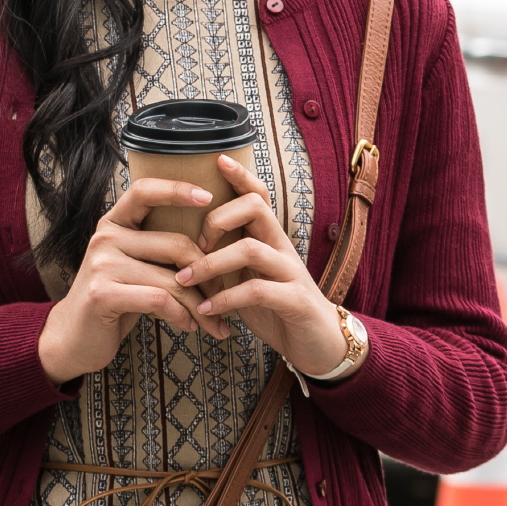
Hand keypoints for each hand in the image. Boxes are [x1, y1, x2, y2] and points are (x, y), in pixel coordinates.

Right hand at [36, 179, 223, 384]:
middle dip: (208, 272)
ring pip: (172, 278)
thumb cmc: (115, 298)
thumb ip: (156, 248)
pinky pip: (159, 299)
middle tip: (223, 293)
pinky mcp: (102, 293)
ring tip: (211, 320)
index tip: (209, 196)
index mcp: (114, 223)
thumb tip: (212, 239)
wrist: (73, 337)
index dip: (177, 189)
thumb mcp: (132, 265)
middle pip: (175, 243)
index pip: (144, 191)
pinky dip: (181, 315)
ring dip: (199, 304)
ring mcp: (102, 264)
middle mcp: (105, 237)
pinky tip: (188, 326)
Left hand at [175, 155, 353, 377]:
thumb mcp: (251, 278)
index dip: (240, 176)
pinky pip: (257, 290)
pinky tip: (207, 310)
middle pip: (255, 208)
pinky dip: (226, 299)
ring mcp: (291, 273)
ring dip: (211, 263)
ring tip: (186, 278)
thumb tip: (187, 249)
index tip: (217, 160)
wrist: (319, 345)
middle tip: (194, 244)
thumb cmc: (277, 308)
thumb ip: (229, 261)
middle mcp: (283, 248)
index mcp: (271, 238)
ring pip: (251, 249)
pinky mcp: (295, 301)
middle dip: (217, 218)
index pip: (258, 196)